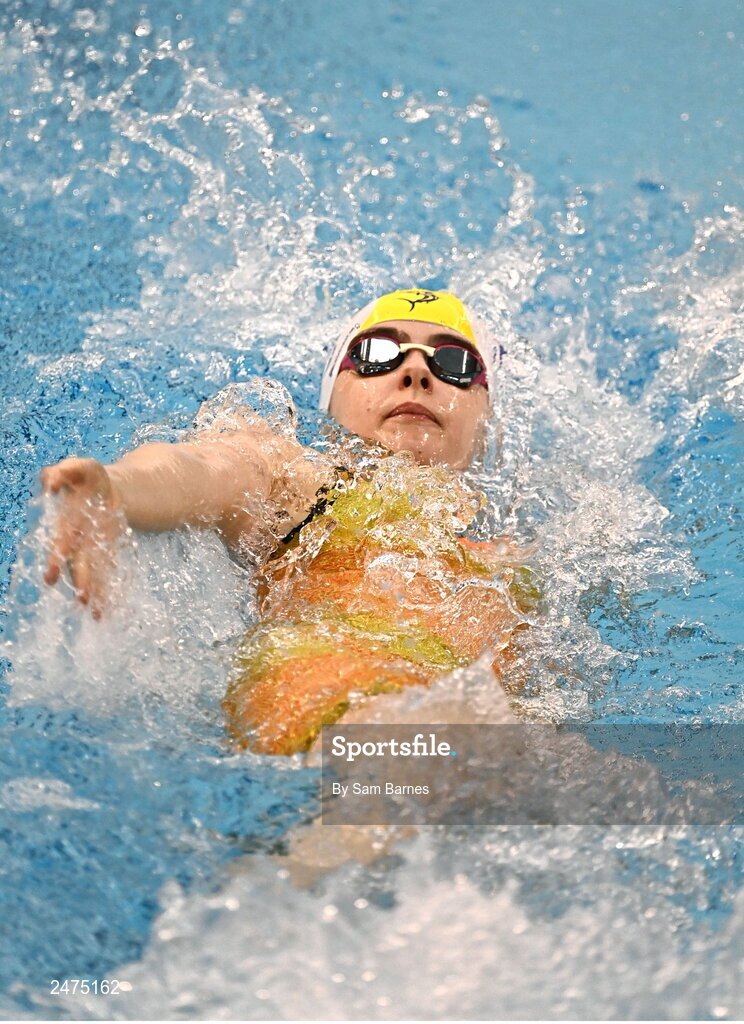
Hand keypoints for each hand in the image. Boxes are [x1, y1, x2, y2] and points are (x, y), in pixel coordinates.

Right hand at [40, 457, 126, 618]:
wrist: (105, 486)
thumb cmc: (88, 476)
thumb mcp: (79, 467)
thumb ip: (64, 471)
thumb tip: (51, 481)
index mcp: (67, 521)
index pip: (61, 542)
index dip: (58, 558)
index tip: (52, 577)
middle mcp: (78, 538)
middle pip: (77, 562)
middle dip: (80, 580)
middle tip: (82, 601)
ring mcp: (93, 545)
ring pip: (92, 571)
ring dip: (93, 590)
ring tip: (95, 612)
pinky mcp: (107, 549)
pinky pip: (107, 570)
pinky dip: (108, 588)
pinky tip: (108, 609)